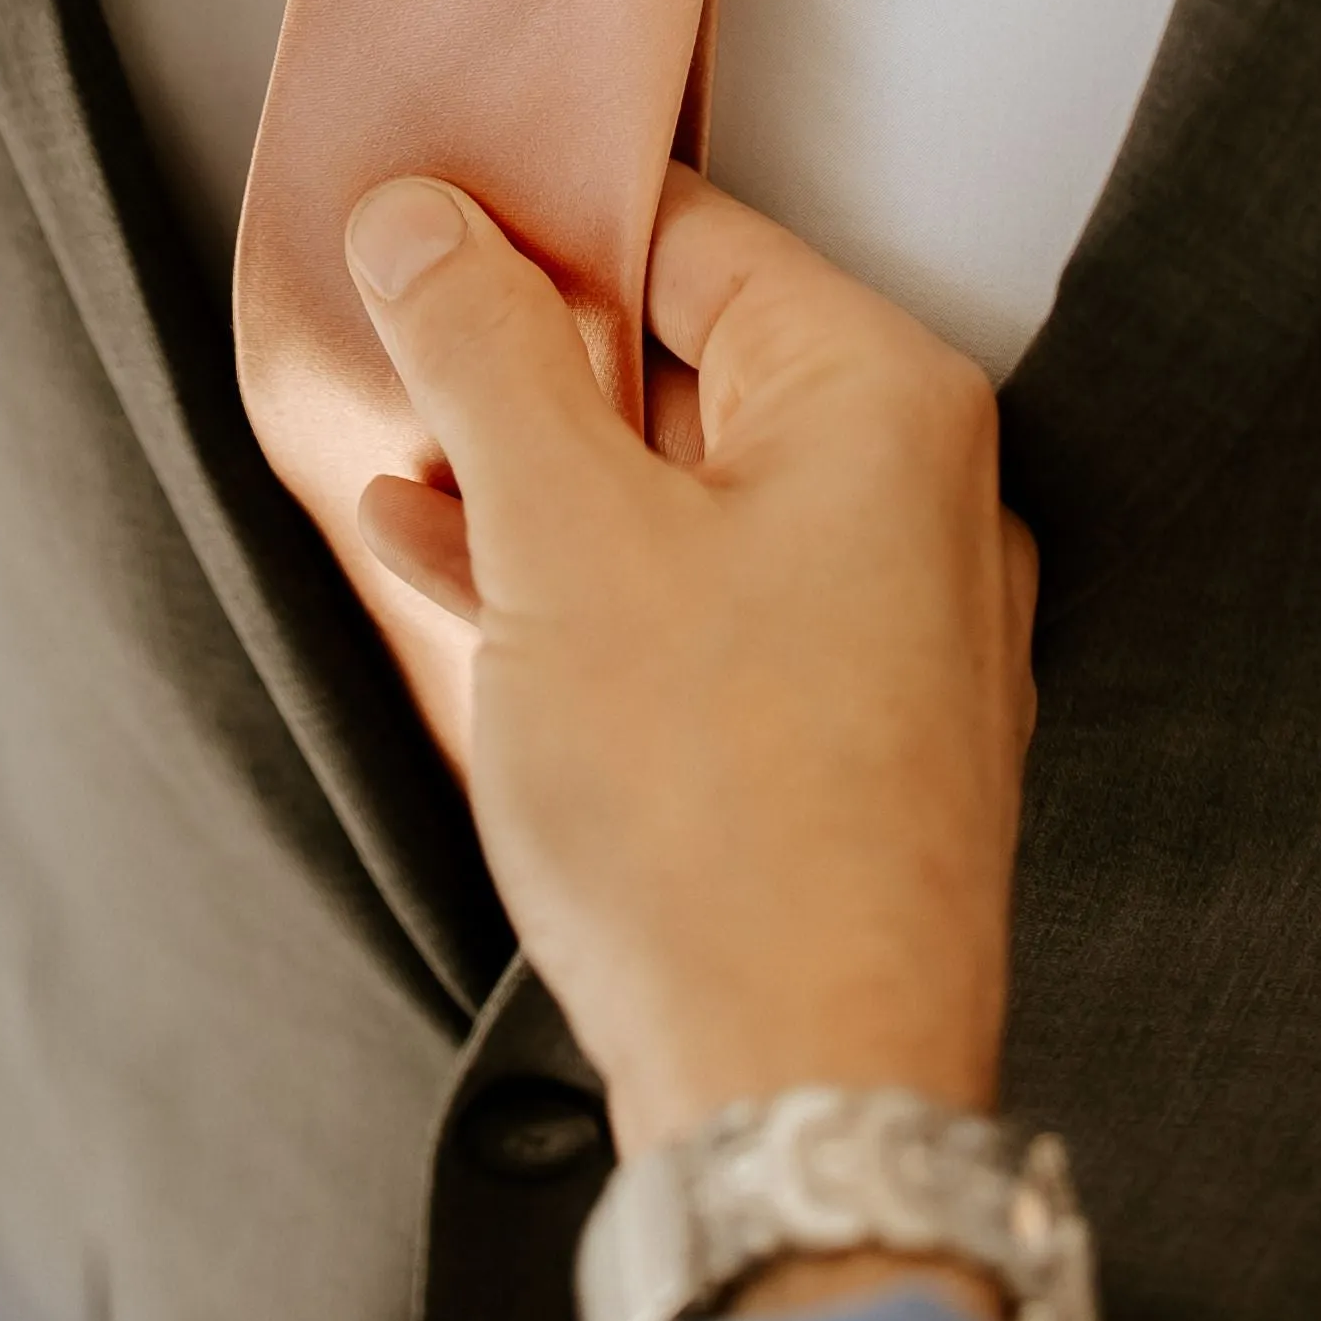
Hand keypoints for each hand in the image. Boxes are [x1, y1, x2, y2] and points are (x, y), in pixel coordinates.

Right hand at [343, 166, 1034, 1161]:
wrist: (803, 1097)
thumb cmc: (717, 827)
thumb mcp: (556, 537)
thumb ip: (484, 351)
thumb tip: (428, 223)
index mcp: (886, 406)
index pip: (691, 237)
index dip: (536, 224)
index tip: (420, 226)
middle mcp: (923, 499)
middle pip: (694, 362)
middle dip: (529, 364)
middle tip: (397, 353)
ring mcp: (898, 626)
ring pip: (689, 489)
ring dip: (540, 477)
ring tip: (403, 470)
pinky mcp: (852, 733)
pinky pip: (706, 599)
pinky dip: (589, 579)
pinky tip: (463, 579)